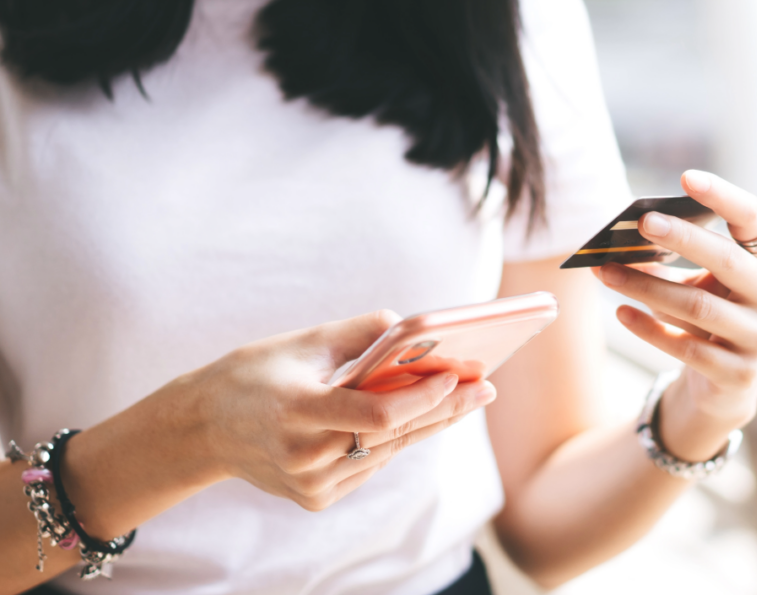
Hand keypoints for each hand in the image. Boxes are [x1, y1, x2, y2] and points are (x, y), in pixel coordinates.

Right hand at [191, 311, 495, 510]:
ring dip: (427, 425)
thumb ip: (359, 333)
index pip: (375, 414)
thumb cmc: (252, 375)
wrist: (201, 430)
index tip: (459, 376)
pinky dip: (394, 441)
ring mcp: (309, 484)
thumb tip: (413, 325)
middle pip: (393, 436)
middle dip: (445, 409)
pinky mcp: (315, 499)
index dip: (421, 397)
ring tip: (466, 397)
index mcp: (295, 410)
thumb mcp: (299, 342)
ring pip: (387, 453)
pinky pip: (370, 465)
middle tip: (485, 388)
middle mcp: (303, 455)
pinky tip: (417, 418)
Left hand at [594, 170, 756, 458]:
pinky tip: (620, 311)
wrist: (722, 384)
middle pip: (728, 260)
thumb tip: (618, 242)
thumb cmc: (705, 314)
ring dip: (647, 286)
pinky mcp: (739, 374)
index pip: (754, 219)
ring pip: (698, 306)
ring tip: (605, 272)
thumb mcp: (694, 281)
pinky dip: (649, 328)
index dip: (723, 197)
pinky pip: (688, 348)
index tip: (686, 178)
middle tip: (641, 222)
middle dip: (683, 239)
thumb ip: (668, 260)